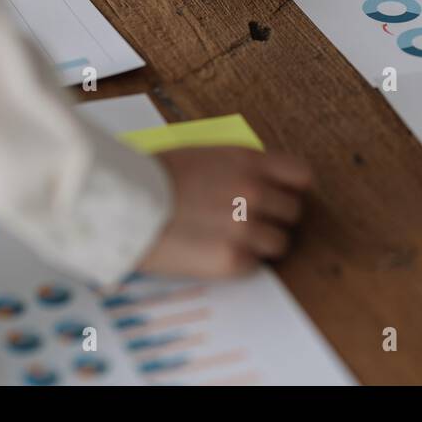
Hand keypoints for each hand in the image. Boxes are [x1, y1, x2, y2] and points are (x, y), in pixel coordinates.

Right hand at [137, 146, 312, 277]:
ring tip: (229, 239)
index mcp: (247, 160)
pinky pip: (255, 266)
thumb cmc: (152, 177)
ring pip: (280, 243)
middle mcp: (253, 191)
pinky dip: (239, 263)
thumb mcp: (205, 155)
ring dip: (260, 244)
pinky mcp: (231, 260)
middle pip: (294, 212)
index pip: (301, 176)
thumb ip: (240, 167)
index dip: (290, 189)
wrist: (120, 203)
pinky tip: (213, 252)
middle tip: (250, 223)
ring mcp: (245, 227)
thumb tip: (266, 184)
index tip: (280, 198)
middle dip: (275, 218)